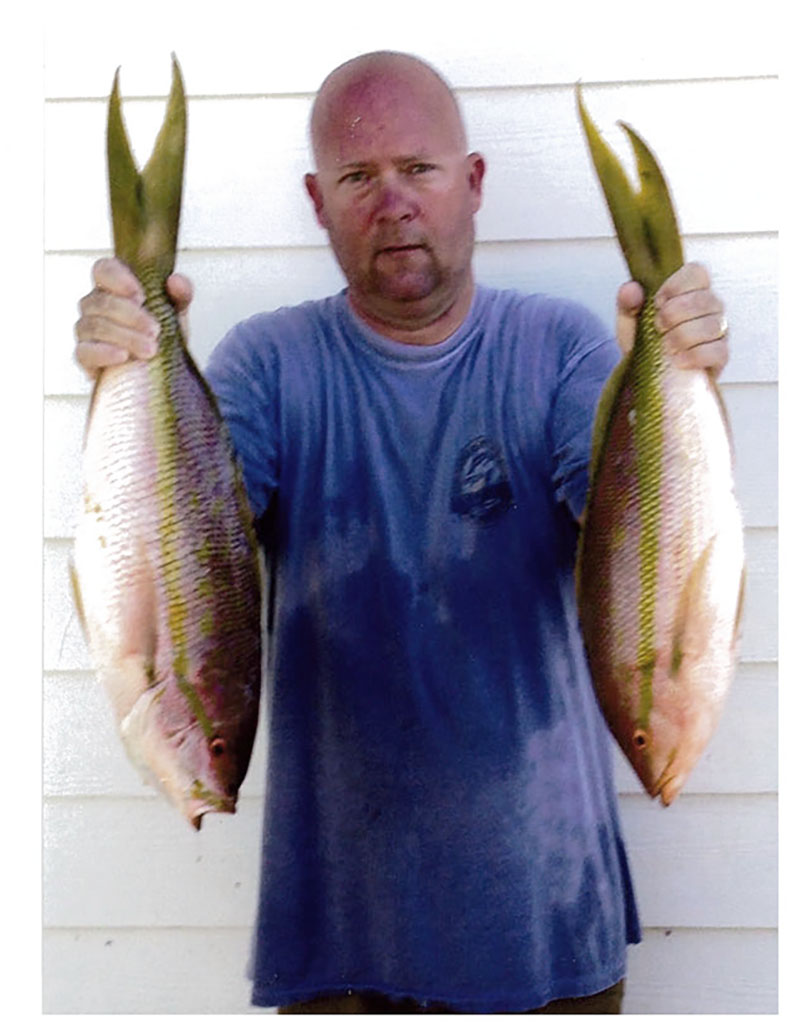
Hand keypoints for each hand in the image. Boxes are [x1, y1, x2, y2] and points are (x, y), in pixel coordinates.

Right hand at [74, 257, 193, 377]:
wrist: (161, 368)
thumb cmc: (161, 334)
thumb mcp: (176, 313)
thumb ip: (181, 294)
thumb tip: (176, 282)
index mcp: (114, 286)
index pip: (103, 269)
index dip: (117, 279)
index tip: (140, 296)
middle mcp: (96, 305)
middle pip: (100, 301)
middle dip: (130, 316)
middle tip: (155, 330)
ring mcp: (87, 330)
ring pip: (93, 326)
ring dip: (124, 337)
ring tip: (150, 349)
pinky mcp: (85, 357)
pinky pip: (83, 352)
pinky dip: (103, 353)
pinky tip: (123, 357)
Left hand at [615, 262, 728, 377]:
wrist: (648, 374)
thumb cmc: (645, 341)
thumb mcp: (630, 321)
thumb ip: (628, 302)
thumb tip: (631, 289)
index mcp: (691, 290)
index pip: (697, 272)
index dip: (676, 285)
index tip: (657, 302)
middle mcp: (710, 306)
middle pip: (705, 299)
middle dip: (675, 314)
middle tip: (658, 327)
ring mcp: (719, 330)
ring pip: (712, 325)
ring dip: (683, 336)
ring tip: (666, 346)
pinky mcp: (720, 356)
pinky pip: (718, 351)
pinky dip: (695, 356)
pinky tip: (679, 361)